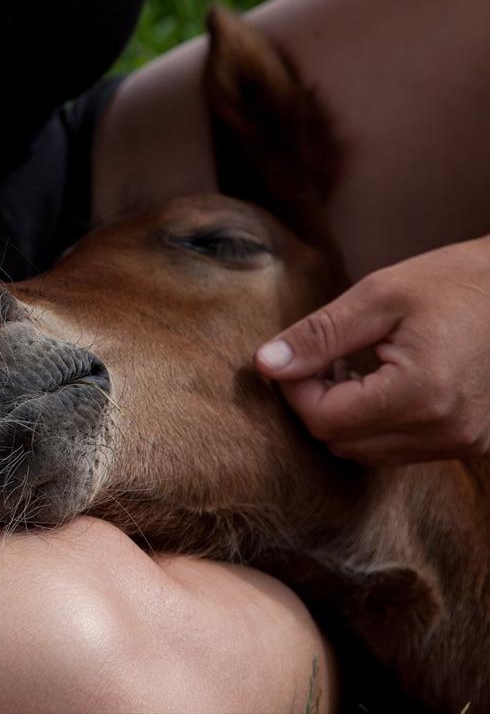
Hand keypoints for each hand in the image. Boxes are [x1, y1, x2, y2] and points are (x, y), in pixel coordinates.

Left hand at [255, 236, 489, 464]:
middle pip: (340, 443)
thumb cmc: (455, 282)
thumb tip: (264, 365)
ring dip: (344, 417)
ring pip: (365, 452)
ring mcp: (461, 443)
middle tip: (321, 358)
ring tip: (349, 367)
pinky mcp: (470, 444)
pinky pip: (398, 450)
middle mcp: (444, 432)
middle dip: (316, 403)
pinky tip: (377, 382)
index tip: (295, 355)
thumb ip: (318, 335)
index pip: (323, 420)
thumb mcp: (379, 296)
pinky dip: (374, 424)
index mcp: (421, 395)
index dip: (295, 389)